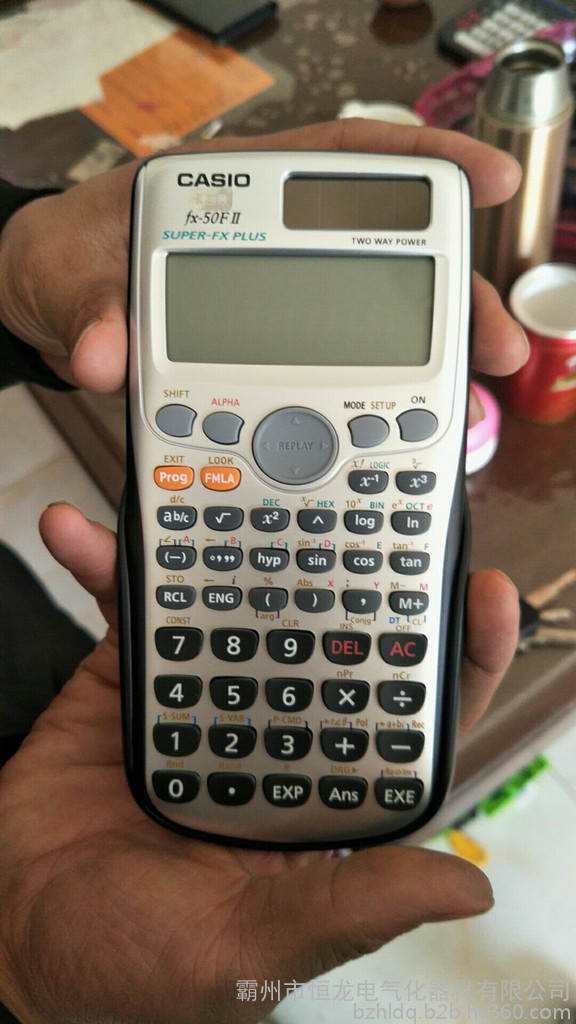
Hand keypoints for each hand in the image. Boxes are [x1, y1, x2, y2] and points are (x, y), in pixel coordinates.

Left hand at [0, 119, 527, 406]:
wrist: (46, 303)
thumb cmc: (64, 263)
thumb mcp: (69, 277)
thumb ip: (90, 310)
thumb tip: (103, 357)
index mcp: (229, 193)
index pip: (337, 161)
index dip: (417, 162)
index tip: (483, 178)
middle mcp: (264, 244)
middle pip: (377, 257)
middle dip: (448, 294)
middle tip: (499, 342)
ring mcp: (269, 298)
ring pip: (363, 320)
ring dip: (423, 356)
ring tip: (472, 394)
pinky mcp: (261, 348)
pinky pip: (329, 365)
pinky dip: (369, 393)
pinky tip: (400, 424)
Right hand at [0, 503, 518, 1023]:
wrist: (18, 939)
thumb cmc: (138, 967)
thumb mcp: (252, 947)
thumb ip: (351, 906)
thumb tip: (466, 885)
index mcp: (322, 795)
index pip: (409, 719)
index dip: (452, 658)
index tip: (484, 590)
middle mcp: (275, 733)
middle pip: (333, 634)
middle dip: (354, 565)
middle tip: (368, 500)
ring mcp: (205, 695)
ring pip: (237, 601)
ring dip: (231, 541)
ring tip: (234, 481)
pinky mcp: (133, 678)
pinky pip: (131, 607)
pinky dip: (108, 566)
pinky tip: (86, 531)